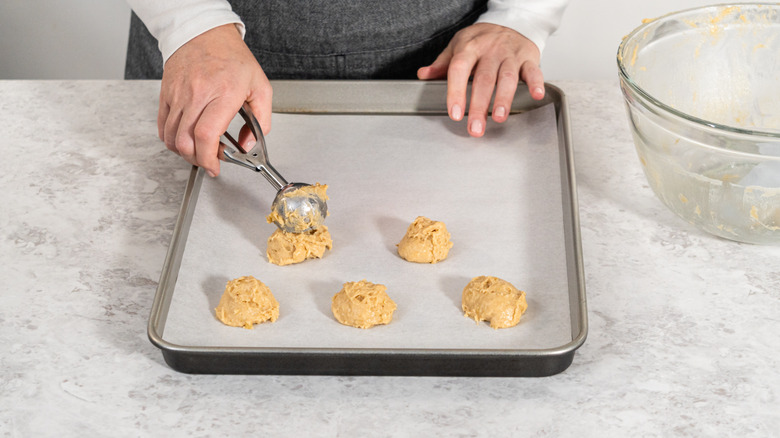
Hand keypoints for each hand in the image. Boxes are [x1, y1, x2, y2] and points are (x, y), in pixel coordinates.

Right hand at [159, 24, 271, 176]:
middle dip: (197, 160)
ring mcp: (178, 94)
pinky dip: (171, 140)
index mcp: (224, 93)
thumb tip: (249, 144)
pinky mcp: (166, 94)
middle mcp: (198, 94)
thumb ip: (261, 120)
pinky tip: (184, 140)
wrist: (204, 33)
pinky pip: (162, 126)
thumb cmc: (232, 57)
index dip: (209, 157)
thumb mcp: (260, 86)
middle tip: (209, 161)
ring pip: (172, 137)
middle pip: (186, 141)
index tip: (215, 166)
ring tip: (198, 151)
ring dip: (184, 152)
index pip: (207, 134)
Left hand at [417, 23, 544, 137]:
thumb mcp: (458, 46)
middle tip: (475, 127)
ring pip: (507, 77)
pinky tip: (536, 95)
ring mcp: (510, 54)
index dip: (455, 92)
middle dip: (478, 106)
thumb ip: (442, 64)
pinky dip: (537, 83)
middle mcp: (490, 50)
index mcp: (469, 47)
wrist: (511, 21)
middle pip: (483, 79)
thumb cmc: (482, 39)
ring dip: (503, 99)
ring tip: (498, 117)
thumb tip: (423, 75)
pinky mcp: (528, 58)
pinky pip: (534, 70)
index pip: (459, 69)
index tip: (455, 113)